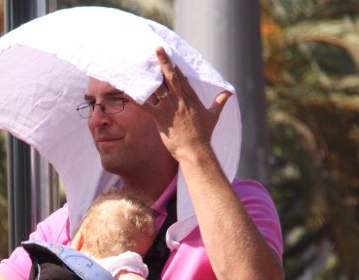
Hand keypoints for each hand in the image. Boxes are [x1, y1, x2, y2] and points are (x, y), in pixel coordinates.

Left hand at [140, 47, 231, 162]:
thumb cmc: (204, 134)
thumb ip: (220, 102)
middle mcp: (180, 100)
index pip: (182, 78)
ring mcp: (170, 108)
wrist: (196, 151)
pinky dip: (137, 99)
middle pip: (170, 77)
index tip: (169, 54)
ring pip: (158, 88)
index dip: (174, 65)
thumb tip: (229, 93)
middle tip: (157, 49)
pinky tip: (129, 91)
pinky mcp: (160, 118)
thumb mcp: (214, 116)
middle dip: (164, 62)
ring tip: (140, 65)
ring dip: (149, 77)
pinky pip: (146, 106)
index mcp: (191, 98)